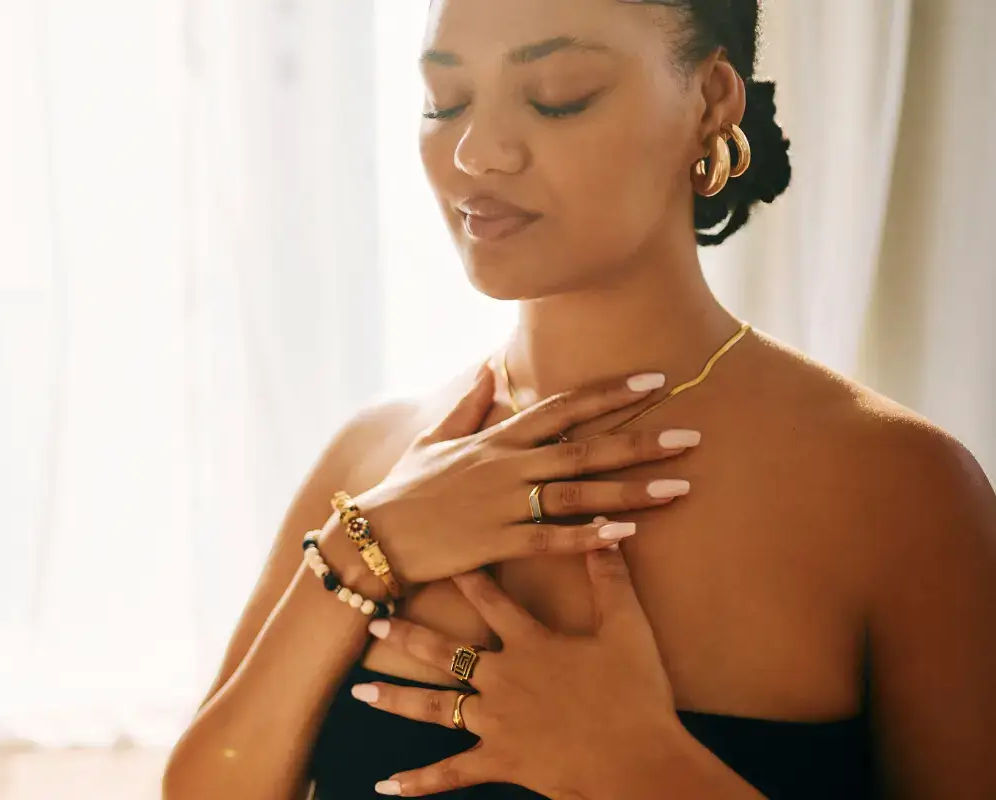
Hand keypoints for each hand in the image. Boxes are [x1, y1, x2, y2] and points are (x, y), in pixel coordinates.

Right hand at [351, 363, 699, 585]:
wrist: (372, 536)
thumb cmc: (405, 489)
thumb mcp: (433, 439)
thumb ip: (468, 404)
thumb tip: (489, 367)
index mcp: (497, 438)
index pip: (563, 406)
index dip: (610, 393)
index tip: (655, 381)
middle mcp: (506, 465)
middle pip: (585, 448)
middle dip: (641, 440)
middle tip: (692, 436)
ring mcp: (503, 504)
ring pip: (579, 493)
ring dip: (632, 490)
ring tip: (680, 487)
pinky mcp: (496, 542)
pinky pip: (552, 538)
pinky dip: (590, 537)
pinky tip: (627, 534)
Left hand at [351, 550, 685, 797]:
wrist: (640, 763)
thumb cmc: (638, 697)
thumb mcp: (628, 630)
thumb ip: (611, 579)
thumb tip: (604, 531)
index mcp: (530, 644)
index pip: (489, 599)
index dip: (462, 576)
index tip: (433, 555)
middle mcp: (503, 678)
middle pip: (444, 651)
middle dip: (407, 635)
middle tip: (373, 623)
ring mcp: (496, 722)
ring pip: (435, 706)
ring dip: (395, 699)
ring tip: (360, 691)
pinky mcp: (499, 761)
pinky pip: (452, 773)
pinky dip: (420, 782)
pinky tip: (389, 786)